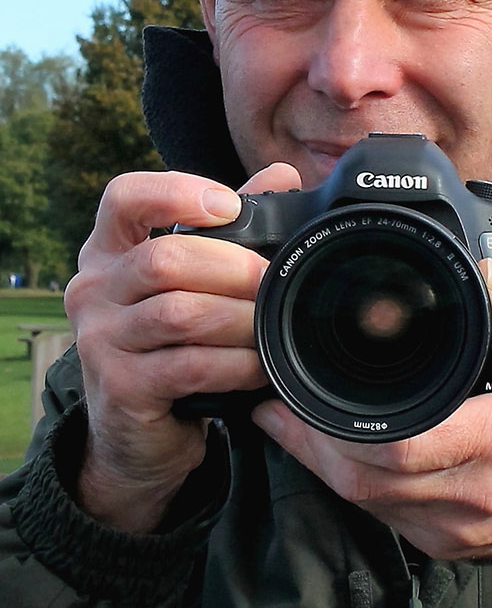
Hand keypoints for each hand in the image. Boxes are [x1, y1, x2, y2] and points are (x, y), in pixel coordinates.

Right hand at [64, 163, 301, 532]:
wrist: (137, 433)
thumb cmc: (171, 343)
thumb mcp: (192, 282)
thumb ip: (232, 227)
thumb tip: (282, 175)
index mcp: (109, 251)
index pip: (123, 197)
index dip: (176, 192)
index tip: (229, 206)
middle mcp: (93, 289)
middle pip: (165, 258)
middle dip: (233, 267)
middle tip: (273, 280)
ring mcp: (100, 341)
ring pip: (180, 314)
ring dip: (240, 319)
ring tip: (272, 325)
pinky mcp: (121, 388)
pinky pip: (189, 366)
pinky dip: (235, 364)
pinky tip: (259, 367)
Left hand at [253, 259, 491, 592]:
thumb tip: (488, 277)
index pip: (403, 444)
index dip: (341, 422)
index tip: (303, 387)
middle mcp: (469, 494)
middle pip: (365, 476)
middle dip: (312, 437)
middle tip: (277, 394)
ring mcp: (450, 528)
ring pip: (362, 500)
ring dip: (319, 459)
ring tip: (286, 416)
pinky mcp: (439, 545)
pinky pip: (376, 515)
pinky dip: (346, 480)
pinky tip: (326, 449)